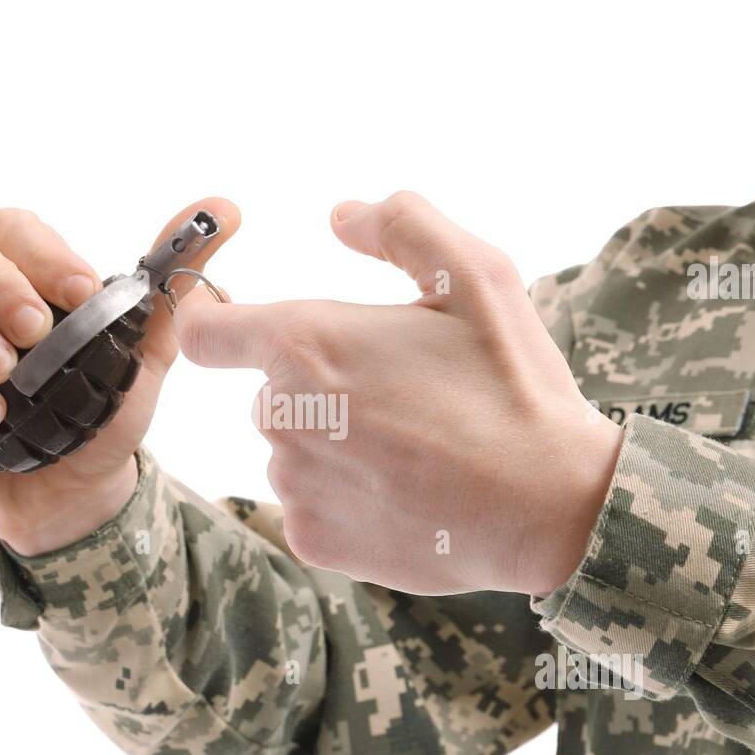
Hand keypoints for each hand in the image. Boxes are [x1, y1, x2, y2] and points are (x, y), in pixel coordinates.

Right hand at [0, 199, 239, 555]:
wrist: (80, 487)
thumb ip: (175, 287)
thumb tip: (226, 209)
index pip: (12, 224)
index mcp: (22, 266)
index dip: (43, 251)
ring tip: (11, 371)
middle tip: (37, 330)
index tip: (85, 293)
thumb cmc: (103, 408)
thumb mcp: (146, 352)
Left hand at [173, 192, 620, 596]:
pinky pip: (311, 506)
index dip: (218, 324)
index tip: (240, 329)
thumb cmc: (513, 387)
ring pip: (294, 452)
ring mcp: (293, 484)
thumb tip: (341, 215)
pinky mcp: (312, 539)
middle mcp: (281, 415)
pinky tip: (407, 495)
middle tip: (402, 397)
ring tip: (414, 450)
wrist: (549, 508)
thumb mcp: (475, 275)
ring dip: (335, 446)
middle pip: (271, 393)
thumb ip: (401, 226)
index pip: (205, 331)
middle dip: (320, 388)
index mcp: (305, 342)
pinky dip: (347, 500)